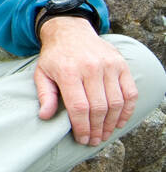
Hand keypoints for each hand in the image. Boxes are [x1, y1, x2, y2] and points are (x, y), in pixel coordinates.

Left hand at [33, 16, 136, 145]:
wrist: (70, 31)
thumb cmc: (55, 57)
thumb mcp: (42, 73)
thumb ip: (44, 95)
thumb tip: (45, 116)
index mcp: (69, 72)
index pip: (79, 107)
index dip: (82, 127)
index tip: (82, 139)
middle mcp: (91, 68)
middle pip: (99, 107)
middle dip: (97, 129)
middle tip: (94, 140)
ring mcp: (109, 65)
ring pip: (116, 102)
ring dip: (112, 123)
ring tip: (104, 134)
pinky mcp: (121, 64)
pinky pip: (130, 92)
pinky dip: (127, 109)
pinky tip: (119, 121)